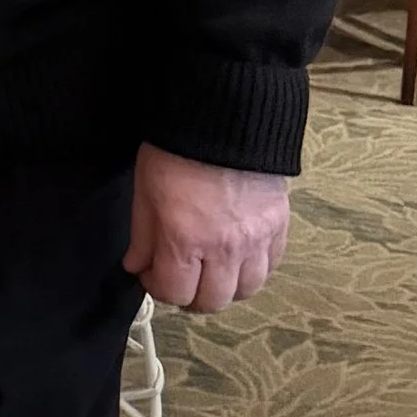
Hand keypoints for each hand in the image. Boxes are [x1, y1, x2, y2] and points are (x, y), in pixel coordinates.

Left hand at [125, 142, 289, 314]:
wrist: (226, 114)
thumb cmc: (178, 149)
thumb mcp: (145, 191)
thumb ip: (142, 237)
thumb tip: (137, 267)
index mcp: (185, 239)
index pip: (174, 293)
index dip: (158, 288)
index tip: (153, 273)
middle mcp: (224, 248)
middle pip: (213, 302)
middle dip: (191, 296)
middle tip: (182, 277)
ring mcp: (257, 239)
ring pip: (246, 291)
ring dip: (226, 287)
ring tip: (212, 270)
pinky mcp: (279, 225)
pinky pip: (271, 267)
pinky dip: (254, 269)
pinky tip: (239, 256)